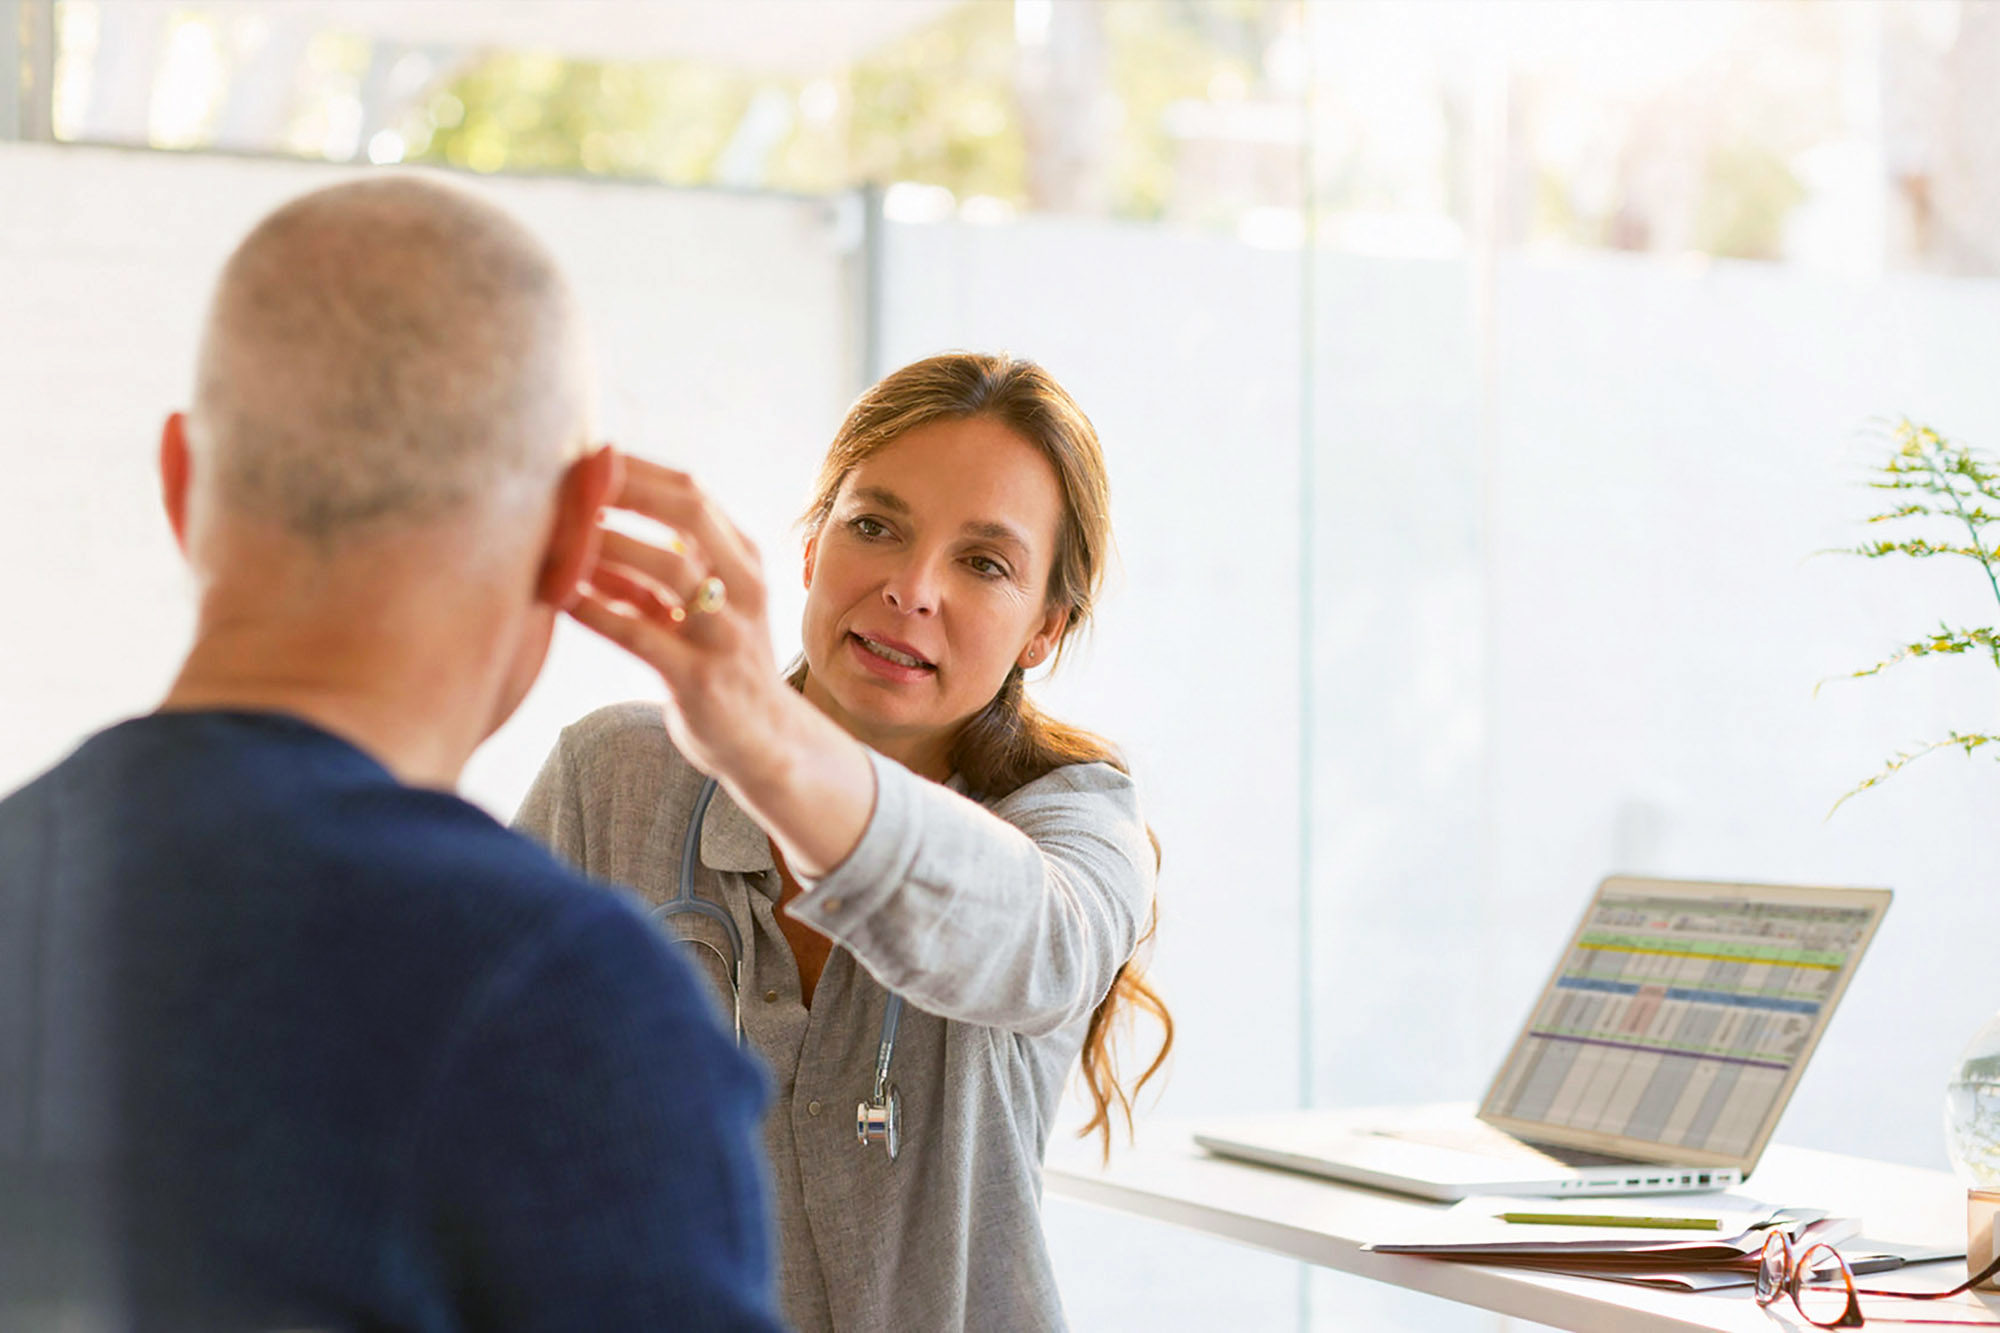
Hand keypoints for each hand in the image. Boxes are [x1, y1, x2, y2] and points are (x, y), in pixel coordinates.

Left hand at [568, 454, 789, 786]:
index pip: (692, 494)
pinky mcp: (699, 680)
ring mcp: (725, 634)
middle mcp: (744, 590)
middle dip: (624, 490)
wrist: (763, 741)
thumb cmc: (720, 663)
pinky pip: (641, 635)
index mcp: (744, 562)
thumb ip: (666, 564)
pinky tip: (560, 596)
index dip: (635, 470)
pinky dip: (597, 610)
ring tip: (559, 537)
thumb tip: (593, 517)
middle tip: (568, 484)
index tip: (584, 458)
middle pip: (689, 514)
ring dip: (607, 545)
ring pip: (670, 569)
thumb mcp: (706, 604)